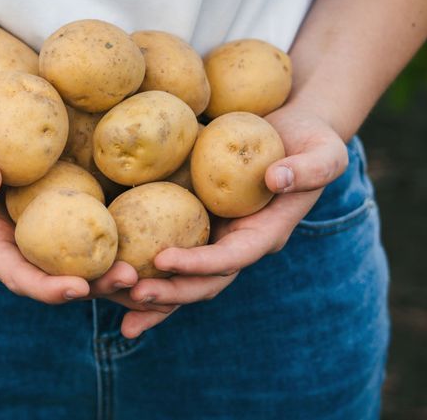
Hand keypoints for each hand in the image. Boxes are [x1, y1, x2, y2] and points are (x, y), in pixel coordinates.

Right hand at [0, 117, 164, 307]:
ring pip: (84, 264)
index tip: (76, 289)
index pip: (19, 277)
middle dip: (97, 286)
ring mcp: (45, 235)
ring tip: (155, 267)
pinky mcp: (63, 214)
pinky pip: (92, 232)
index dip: (47, 288)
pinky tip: (155, 233)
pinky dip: (122, 238)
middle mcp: (22, 248)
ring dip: (118, 270)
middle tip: (131, 278)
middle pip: (61, 279)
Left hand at [119, 104, 349, 337]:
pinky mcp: (190, 223)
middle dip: (167, 292)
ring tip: (105, 295)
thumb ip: (309, 168)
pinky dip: (135, 263)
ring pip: (177, 277)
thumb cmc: (311, 139)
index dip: (199, 264)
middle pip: (200, 282)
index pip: (231, 259)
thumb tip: (276, 178)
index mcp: (264, 235)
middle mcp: (235, 244)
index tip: (164, 259)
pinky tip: (101, 272)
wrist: (290, 132)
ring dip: (145, 291)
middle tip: (130, 292)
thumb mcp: (325, 151)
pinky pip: (161, 248)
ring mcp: (211, 237)